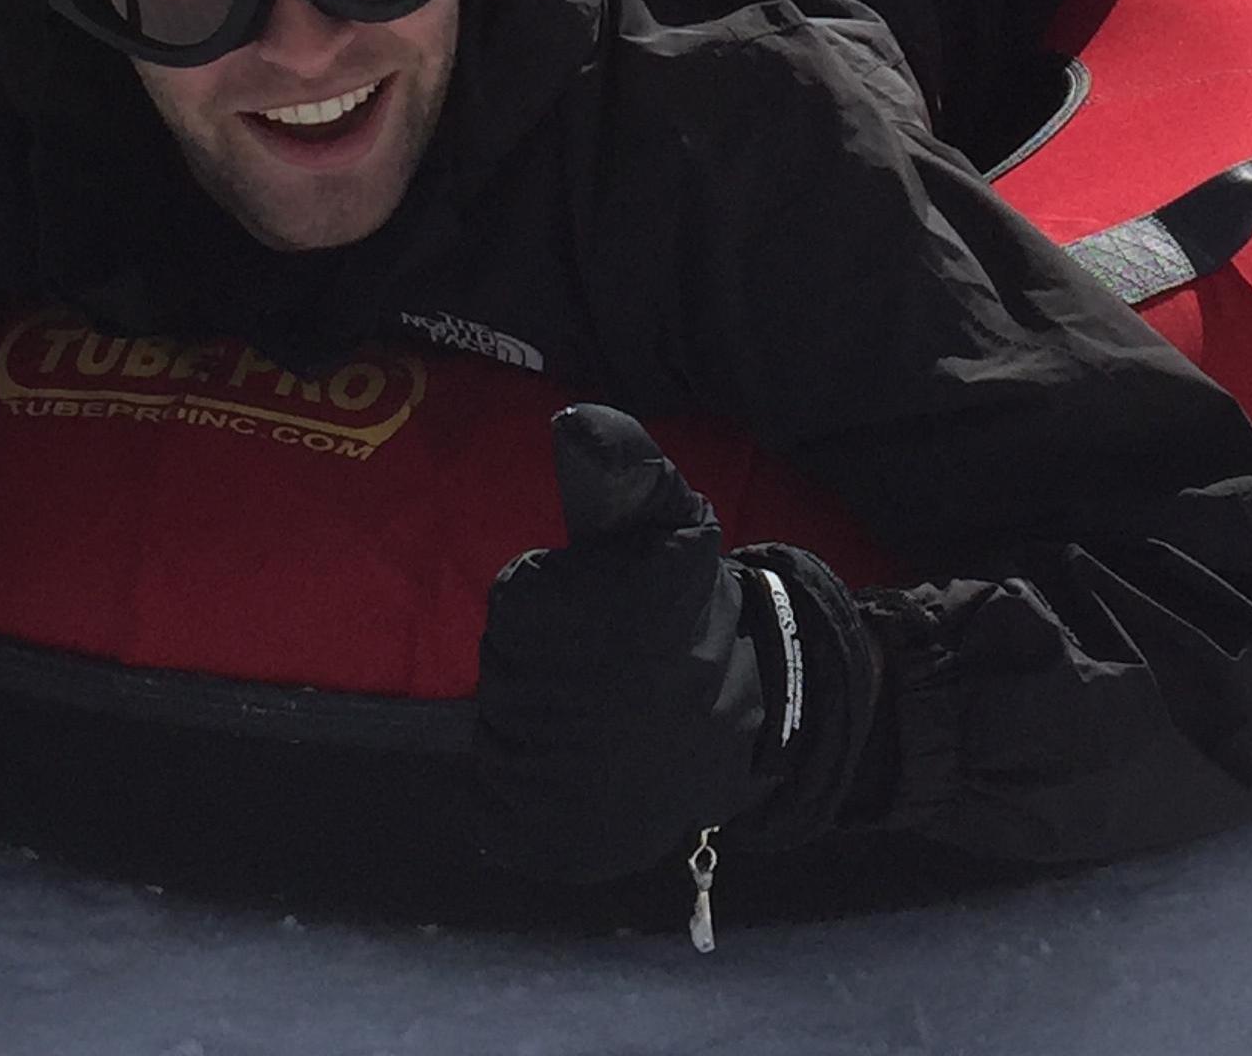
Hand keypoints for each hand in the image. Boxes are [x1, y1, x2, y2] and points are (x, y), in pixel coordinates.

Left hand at [471, 405, 863, 881]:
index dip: (568, 595)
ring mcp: (541, 774)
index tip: (622, 611)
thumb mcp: (675, 526)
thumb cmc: (697, 618)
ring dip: (544, 712)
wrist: (754, 734)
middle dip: (553, 652)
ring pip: (505, 718)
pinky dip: (530, 785)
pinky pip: (498, 796)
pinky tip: (584, 767)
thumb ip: (623, 472)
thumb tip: (570, 420)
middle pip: (508, 655)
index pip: (521, 593)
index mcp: (576, 611)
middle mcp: (551, 696)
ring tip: (607, 714)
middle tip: (616, 663)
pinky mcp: (535, 832)